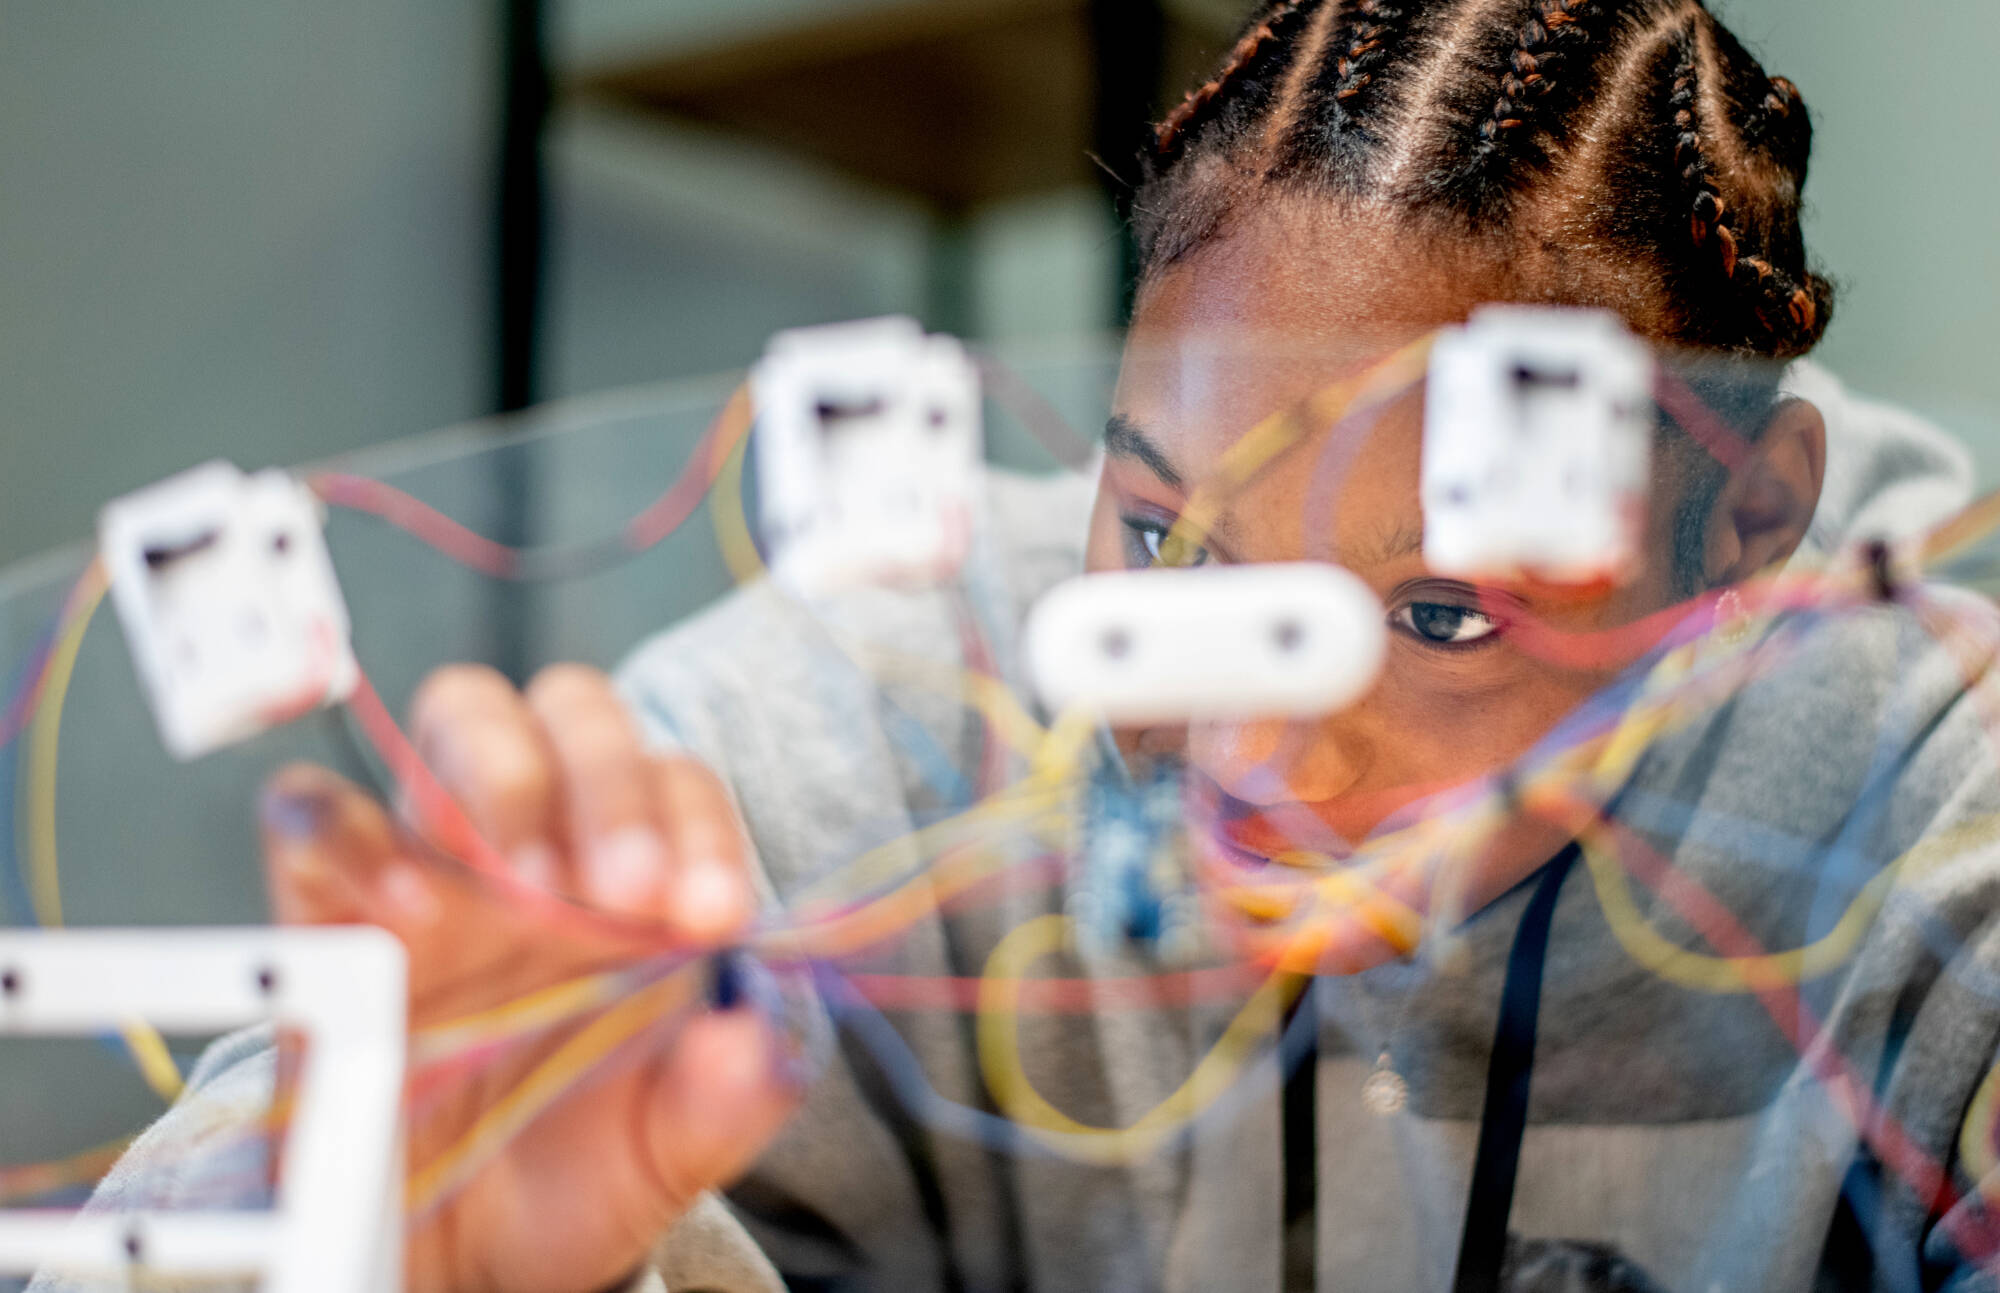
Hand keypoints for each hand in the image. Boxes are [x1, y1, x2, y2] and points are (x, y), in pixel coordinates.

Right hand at [259, 664, 796, 1292]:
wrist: (461, 1253)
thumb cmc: (576, 1168)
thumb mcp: (673, 1145)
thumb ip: (728, 1094)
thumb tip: (753, 1039)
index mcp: (638, 875)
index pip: (680, 780)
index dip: (701, 830)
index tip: (711, 916)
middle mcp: (543, 840)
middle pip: (576, 708)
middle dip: (611, 780)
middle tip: (626, 892)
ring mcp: (437, 859)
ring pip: (464, 714)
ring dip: (505, 775)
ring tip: (526, 888)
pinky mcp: (328, 909)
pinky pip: (313, 814)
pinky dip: (349, 831)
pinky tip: (406, 908)